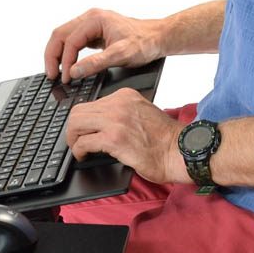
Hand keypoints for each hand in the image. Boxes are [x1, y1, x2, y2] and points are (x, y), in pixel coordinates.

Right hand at [45, 8, 167, 82]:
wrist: (158, 38)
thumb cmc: (144, 42)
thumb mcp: (120, 55)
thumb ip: (96, 64)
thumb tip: (74, 72)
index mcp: (94, 19)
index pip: (70, 40)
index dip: (65, 61)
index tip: (66, 78)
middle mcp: (90, 19)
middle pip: (59, 35)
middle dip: (53, 56)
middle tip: (51, 76)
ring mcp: (90, 25)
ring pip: (63, 37)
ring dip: (57, 55)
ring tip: (55, 72)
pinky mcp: (93, 33)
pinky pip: (73, 42)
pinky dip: (66, 54)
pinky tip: (67, 66)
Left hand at [66, 88, 191, 183]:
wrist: (180, 152)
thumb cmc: (165, 140)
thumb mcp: (141, 114)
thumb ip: (121, 113)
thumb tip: (100, 125)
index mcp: (125, 96)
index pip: (92, 103)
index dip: (83, 120)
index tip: (82, 131)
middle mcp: (118, 104)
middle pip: (79, 111)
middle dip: (72, 128)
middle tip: (75, 141)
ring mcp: (115, 120)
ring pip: (76, 124)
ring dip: (73, 139)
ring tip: (78, 149)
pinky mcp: (113, 139)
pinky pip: (84, 142)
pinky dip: (79, 151)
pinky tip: (83, 156)